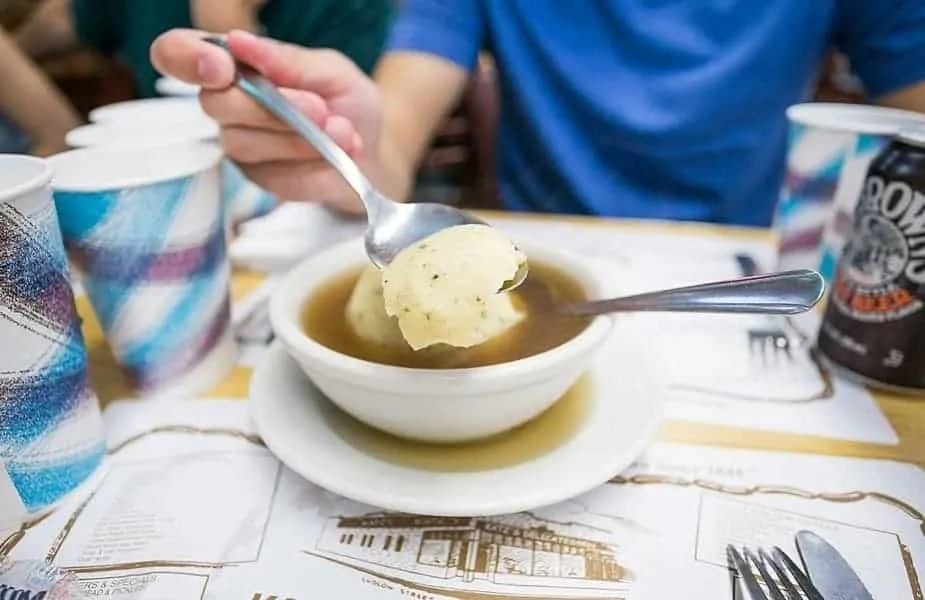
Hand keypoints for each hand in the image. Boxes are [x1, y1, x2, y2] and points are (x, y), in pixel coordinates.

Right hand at [150, 28, 382, 212]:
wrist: (374, 153)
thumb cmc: (347, 103)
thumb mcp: (331, 71)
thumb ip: (288, 61)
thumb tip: (240, 42)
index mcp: (234, 64)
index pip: (176, 54)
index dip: (185, 57)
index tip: (221, 67)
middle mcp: (227, 104)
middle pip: (216, 104)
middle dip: (269, 107)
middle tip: (318, 108)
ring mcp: (240, 145)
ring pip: (245, 142)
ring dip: (299, 137)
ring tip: (342, 131)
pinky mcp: (260, 179)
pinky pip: (273, 173)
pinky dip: (312, 161)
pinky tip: (337, 153)